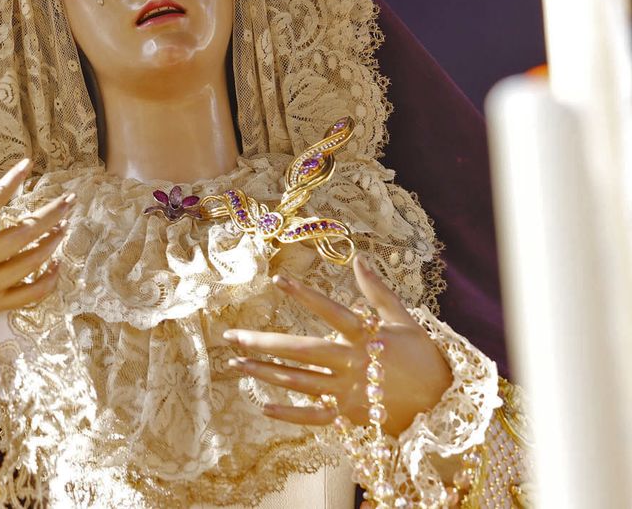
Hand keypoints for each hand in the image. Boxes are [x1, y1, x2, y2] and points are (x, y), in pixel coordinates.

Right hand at [0, 159, 72, 334]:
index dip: (10, 183)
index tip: (27, 164)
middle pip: (23, 232)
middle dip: (50, 214)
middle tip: (68, 200)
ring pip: (32, 261)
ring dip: (52, 241)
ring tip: (64, 226)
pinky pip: (31, 293)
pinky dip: (49, 279)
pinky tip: (57, 265)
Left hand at [224, 260, 452, 436]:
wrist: (445, 404)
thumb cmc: (423, 357)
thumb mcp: (404, 320)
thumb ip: (378, 291)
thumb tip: (359, 258)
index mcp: (368, 338)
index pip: (332, 312)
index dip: (306, 296)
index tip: (277, 280)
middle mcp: (354, 365)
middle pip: (303, 352)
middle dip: (264, 343)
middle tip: (231, 336)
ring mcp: (350, 393)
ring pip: (301, 383)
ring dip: (267, 373)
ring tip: (237, 362)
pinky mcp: (350, 416)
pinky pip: (315, 417)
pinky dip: (290, 414)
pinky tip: (262, 405)